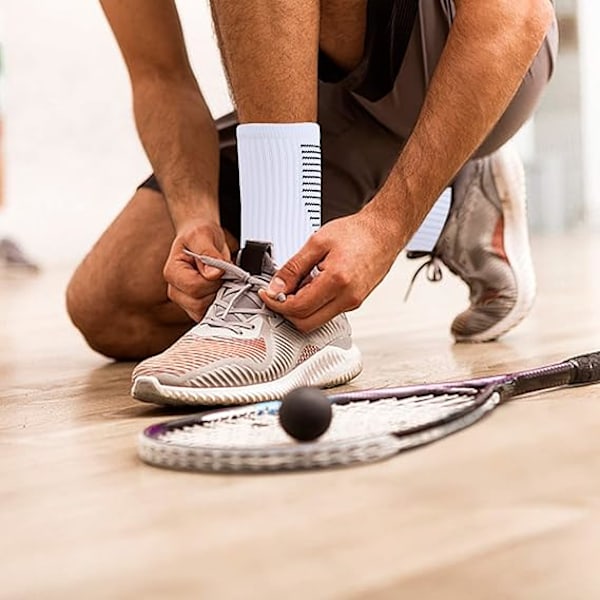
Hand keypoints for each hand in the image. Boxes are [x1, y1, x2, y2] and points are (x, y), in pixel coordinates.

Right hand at [163, 219, 230, 320]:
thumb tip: (214, 273)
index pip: (195, 287)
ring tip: (222, 280)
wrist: (202, 239)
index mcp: (172, 272)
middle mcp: (176, 290)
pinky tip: (223, 289)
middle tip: (223, 274)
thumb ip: (208, 253)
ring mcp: (186, 302)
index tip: (221, 268)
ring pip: (206, 312)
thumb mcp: (203, 235)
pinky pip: (210, 315)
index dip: (213, 280)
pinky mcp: (197, 308)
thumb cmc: (199, 235)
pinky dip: (221, 304)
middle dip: (218, 289)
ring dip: (220, 297)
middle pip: (200, 303)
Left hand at [258, 209, 403, 331]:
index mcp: (337, 281)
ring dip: (300, 309)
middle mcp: (347, 298)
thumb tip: (276, 286)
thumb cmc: (357, 233)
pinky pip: (327, 313)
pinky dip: (313, 305)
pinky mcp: (355, 303)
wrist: (384, 232)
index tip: (267, 294)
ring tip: (298, 285)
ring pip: (316, 321)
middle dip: (286, 311)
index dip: (276, 303)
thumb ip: (293, 268)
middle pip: (306, 323)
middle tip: (278, 293)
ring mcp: (353, 303)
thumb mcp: (317, 242)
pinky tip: (312, 286)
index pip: (298, 308)